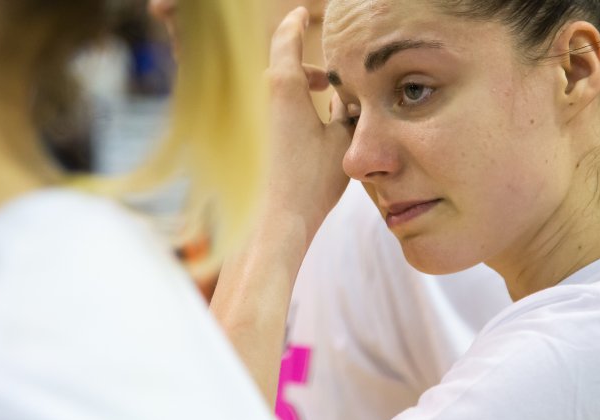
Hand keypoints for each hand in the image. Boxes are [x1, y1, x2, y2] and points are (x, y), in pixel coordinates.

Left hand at [265, 7, 351, 238]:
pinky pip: (269, 110)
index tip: (303, 14)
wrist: (278, 219)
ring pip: (276, 90)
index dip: (296, 23)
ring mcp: (252, 118)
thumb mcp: (342, 139)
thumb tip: (350, 99)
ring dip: (299, 90)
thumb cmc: (312, 180)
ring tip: (324, 105)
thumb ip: (347, 111)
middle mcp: (261, 96)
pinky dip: (288, 108)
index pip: (287, 39)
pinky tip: (307, 130)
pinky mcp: (248, 138)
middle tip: (330, 83)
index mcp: (284, 87)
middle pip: (283, 66)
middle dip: (308, 69)